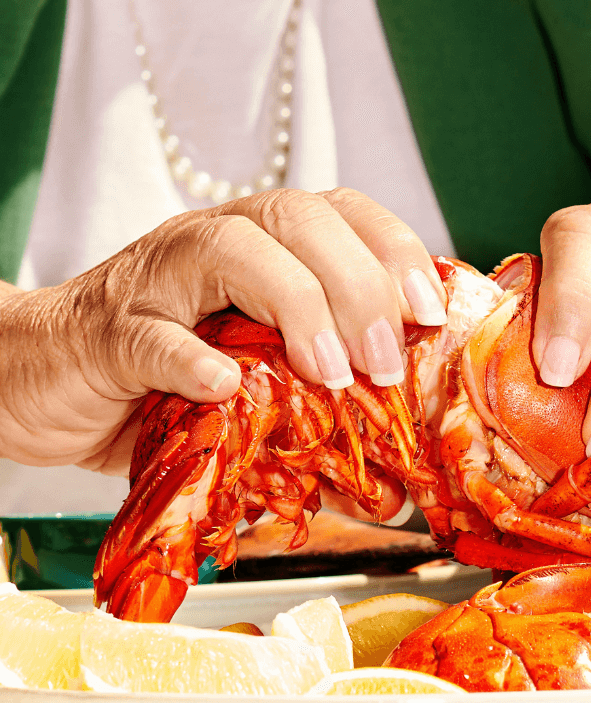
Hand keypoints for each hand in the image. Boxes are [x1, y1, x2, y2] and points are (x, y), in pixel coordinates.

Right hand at [0, 188, 446, 474]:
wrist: (51, 379)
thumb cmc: (167, 378)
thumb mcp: (258, 383)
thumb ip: (318, 411)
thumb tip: (392, 490)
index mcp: (267, 243)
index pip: (344, 212)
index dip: (395, 253)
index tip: (427, 315)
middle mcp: (218, 240)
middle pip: (301, 219)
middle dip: (358, 286)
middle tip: (383, 365)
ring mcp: (159, 277)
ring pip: (232, 248)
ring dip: (297, 307)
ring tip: (328, 377)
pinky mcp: (108, 331)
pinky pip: (151, 333)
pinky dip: (192, 357)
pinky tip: (225, 388)